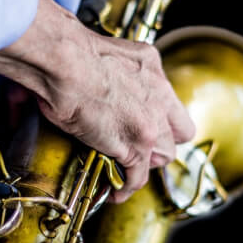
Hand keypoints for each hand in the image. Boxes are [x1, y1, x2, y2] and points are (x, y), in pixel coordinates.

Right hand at [0, 0, 194, 202]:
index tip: (147, 122)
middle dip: (162, 141)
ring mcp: (151, 120)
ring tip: (128, 168)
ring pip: (165, 154)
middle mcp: (158, 92)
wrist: (64, 62)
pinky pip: (138, 176)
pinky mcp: (136, 144)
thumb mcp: (98, 54)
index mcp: (149, 65)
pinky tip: (117, 190)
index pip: (168, 99)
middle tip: (142, 145)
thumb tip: (66, 79)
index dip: (160, 116)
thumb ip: (100, 68)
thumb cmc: (67, 53)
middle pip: (177, 130)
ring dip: (146, 162)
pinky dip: (127, 186)